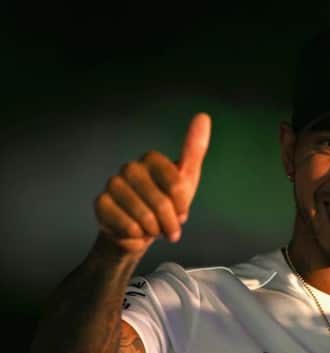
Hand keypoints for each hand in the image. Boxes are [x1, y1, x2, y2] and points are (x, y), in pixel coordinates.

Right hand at [94, 113, 210, 254]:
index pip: (176, 184)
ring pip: (143, 216)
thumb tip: (203, 116)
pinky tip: (136, 232)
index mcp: (152, 160)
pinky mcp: (101, 203)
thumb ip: (194, 150)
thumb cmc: (167, 204)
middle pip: (160, 203)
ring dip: (154, 230)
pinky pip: (126, 225)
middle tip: (169, 229)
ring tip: (153, 229)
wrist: (141, 230)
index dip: (181, 205)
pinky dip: (137, 235)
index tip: (182, 213)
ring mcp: (113, 184)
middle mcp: (130, 168)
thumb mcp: (186, 180)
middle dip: (169, 222)